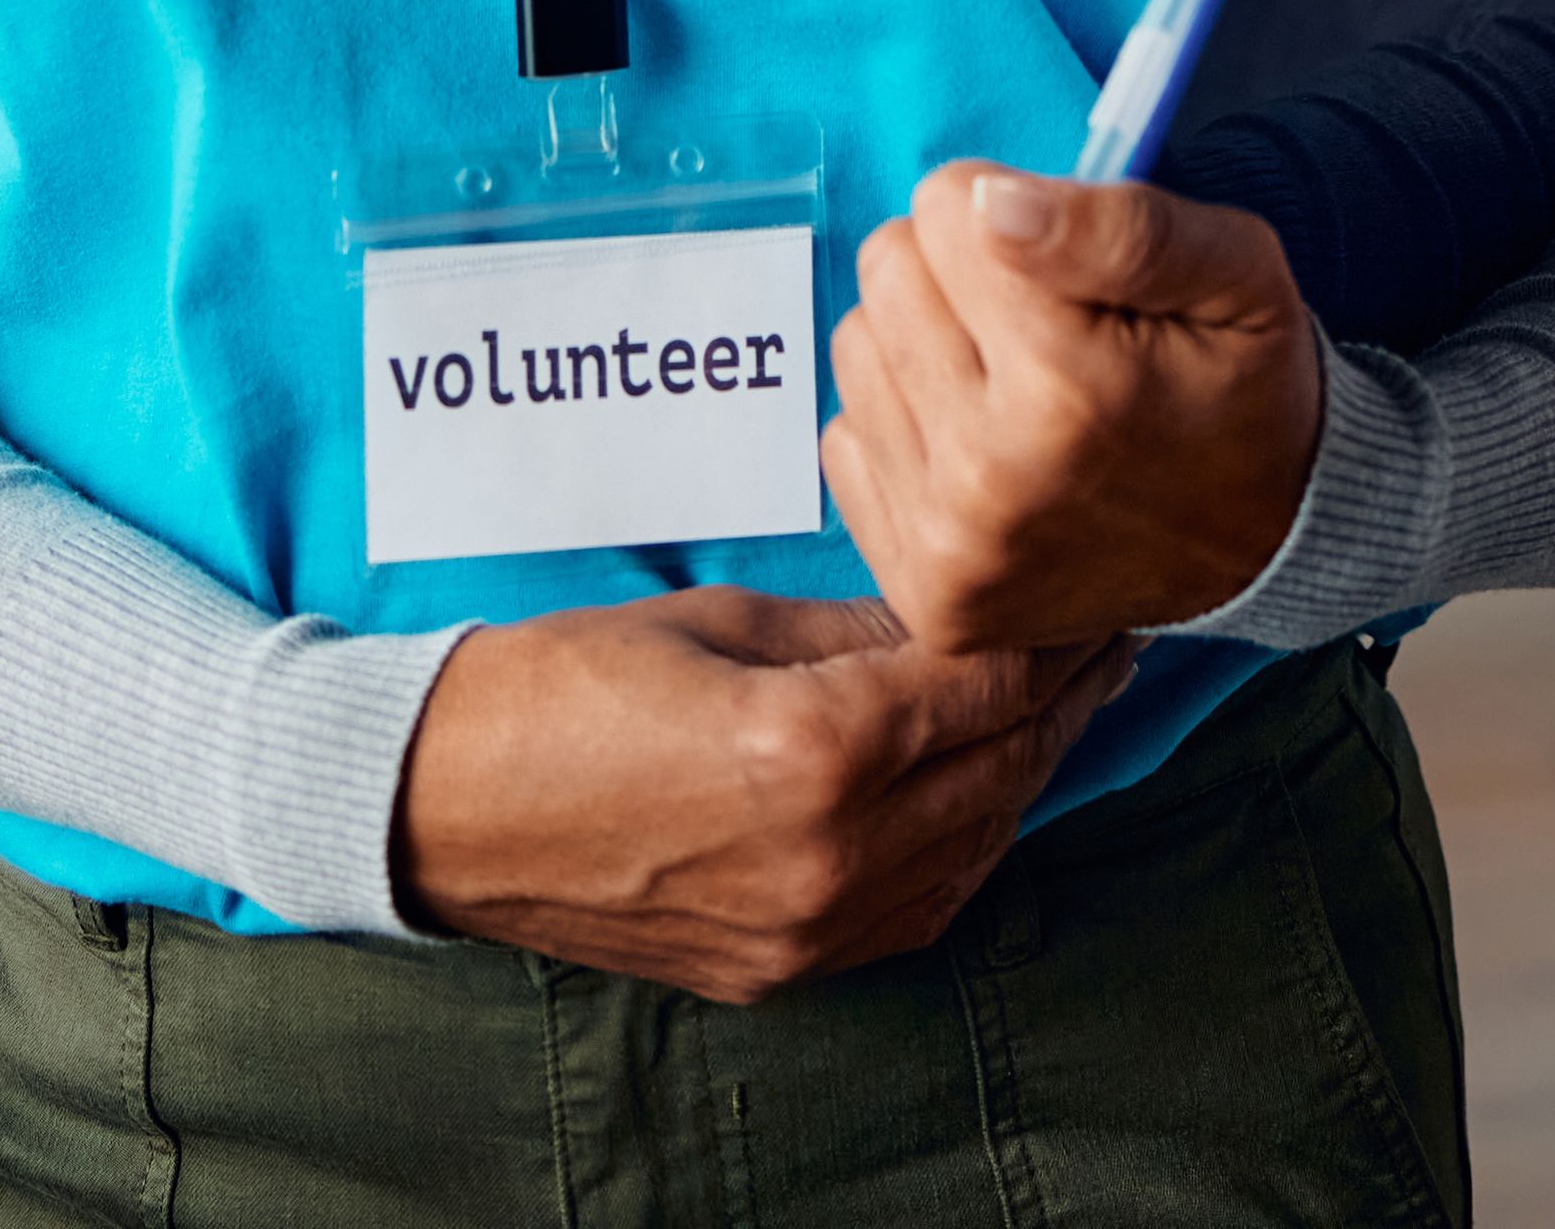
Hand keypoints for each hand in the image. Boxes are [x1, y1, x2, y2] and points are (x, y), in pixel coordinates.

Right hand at [390, 589, 1124, 997]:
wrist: (446, 809)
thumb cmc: (564, 688)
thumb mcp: (725, 622)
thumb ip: (859, 631)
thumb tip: (953, 619)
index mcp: (816, 751)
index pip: (988, 681)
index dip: (1051, 627)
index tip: (1092, 585)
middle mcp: (833, 857)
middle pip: (1005, 764)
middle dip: (1065, 691)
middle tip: (1108, 633)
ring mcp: (811, 929)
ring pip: (979, 842)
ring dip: (1029, 766)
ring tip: (1062, 699)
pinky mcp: (786, 968)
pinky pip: (923, 905)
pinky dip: (970, 842)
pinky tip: (985, 787)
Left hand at [823, 164, 1326, 654]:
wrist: (1266, 544)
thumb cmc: (1244, 389)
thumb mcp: (1238, 274)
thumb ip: (1122, 226)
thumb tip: (987, 202)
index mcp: (1072, 388)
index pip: (944, 207)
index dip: (1009, 212)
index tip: (1065, 260)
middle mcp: (993, 478)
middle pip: (886, 270)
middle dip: (960, 271)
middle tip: (1041, 322)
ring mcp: (949, 548)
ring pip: (858, 347)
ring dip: (928, 345)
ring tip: (1016, 382)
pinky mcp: (923, 590)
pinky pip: (845, 440)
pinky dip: (910, 428)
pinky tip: (988, 450)